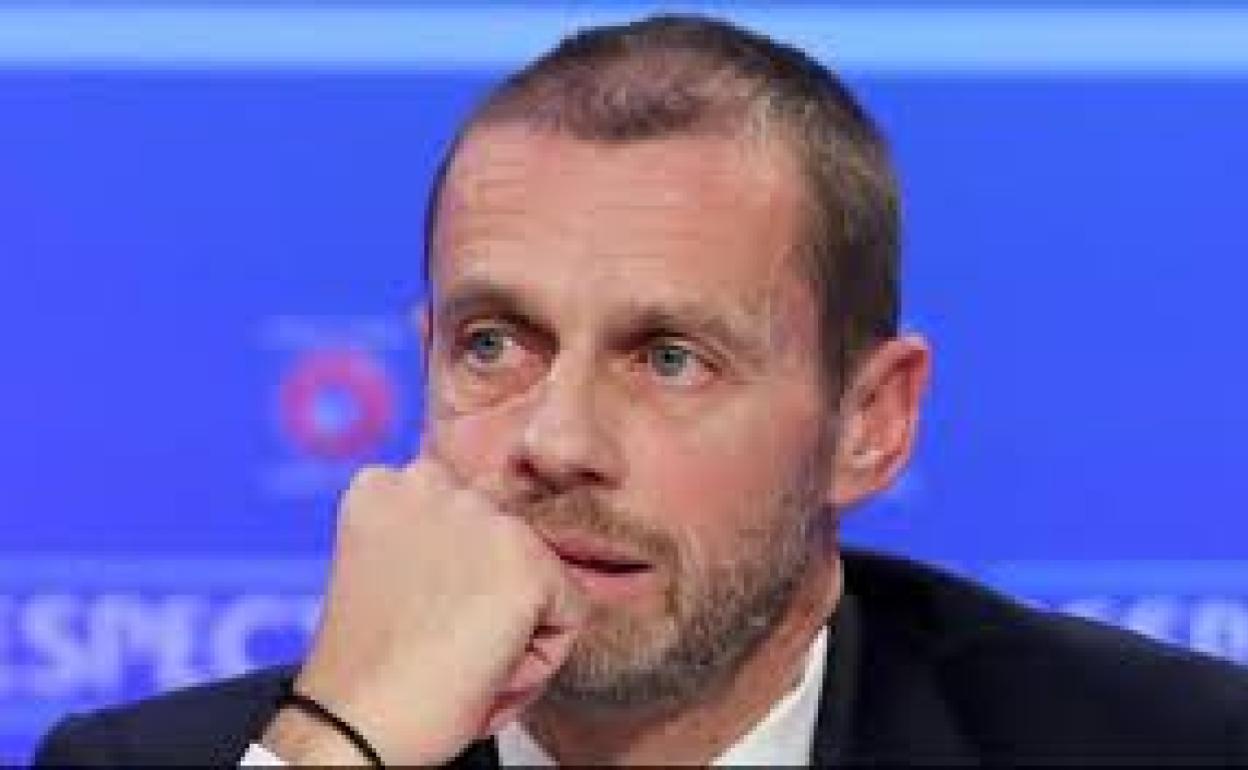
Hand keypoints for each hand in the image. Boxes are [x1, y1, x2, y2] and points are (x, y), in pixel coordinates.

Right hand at [260, 457, 586, 764]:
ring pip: (539, 577)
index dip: (453, 580)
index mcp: (386, 483)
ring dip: (512, 624)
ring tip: (455, 657)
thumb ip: (434, 536)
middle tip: (436, 642)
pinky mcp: (527, 564)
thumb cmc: (368, 672)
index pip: (466, 517)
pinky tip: (483, 672)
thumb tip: (498, 532)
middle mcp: (434, 483)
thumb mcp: (387, 572)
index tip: (417, 616)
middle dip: (487, 596)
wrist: (354, 729)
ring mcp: (483, 519)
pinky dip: (538, 660)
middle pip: (506, 542)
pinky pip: (569, 617)